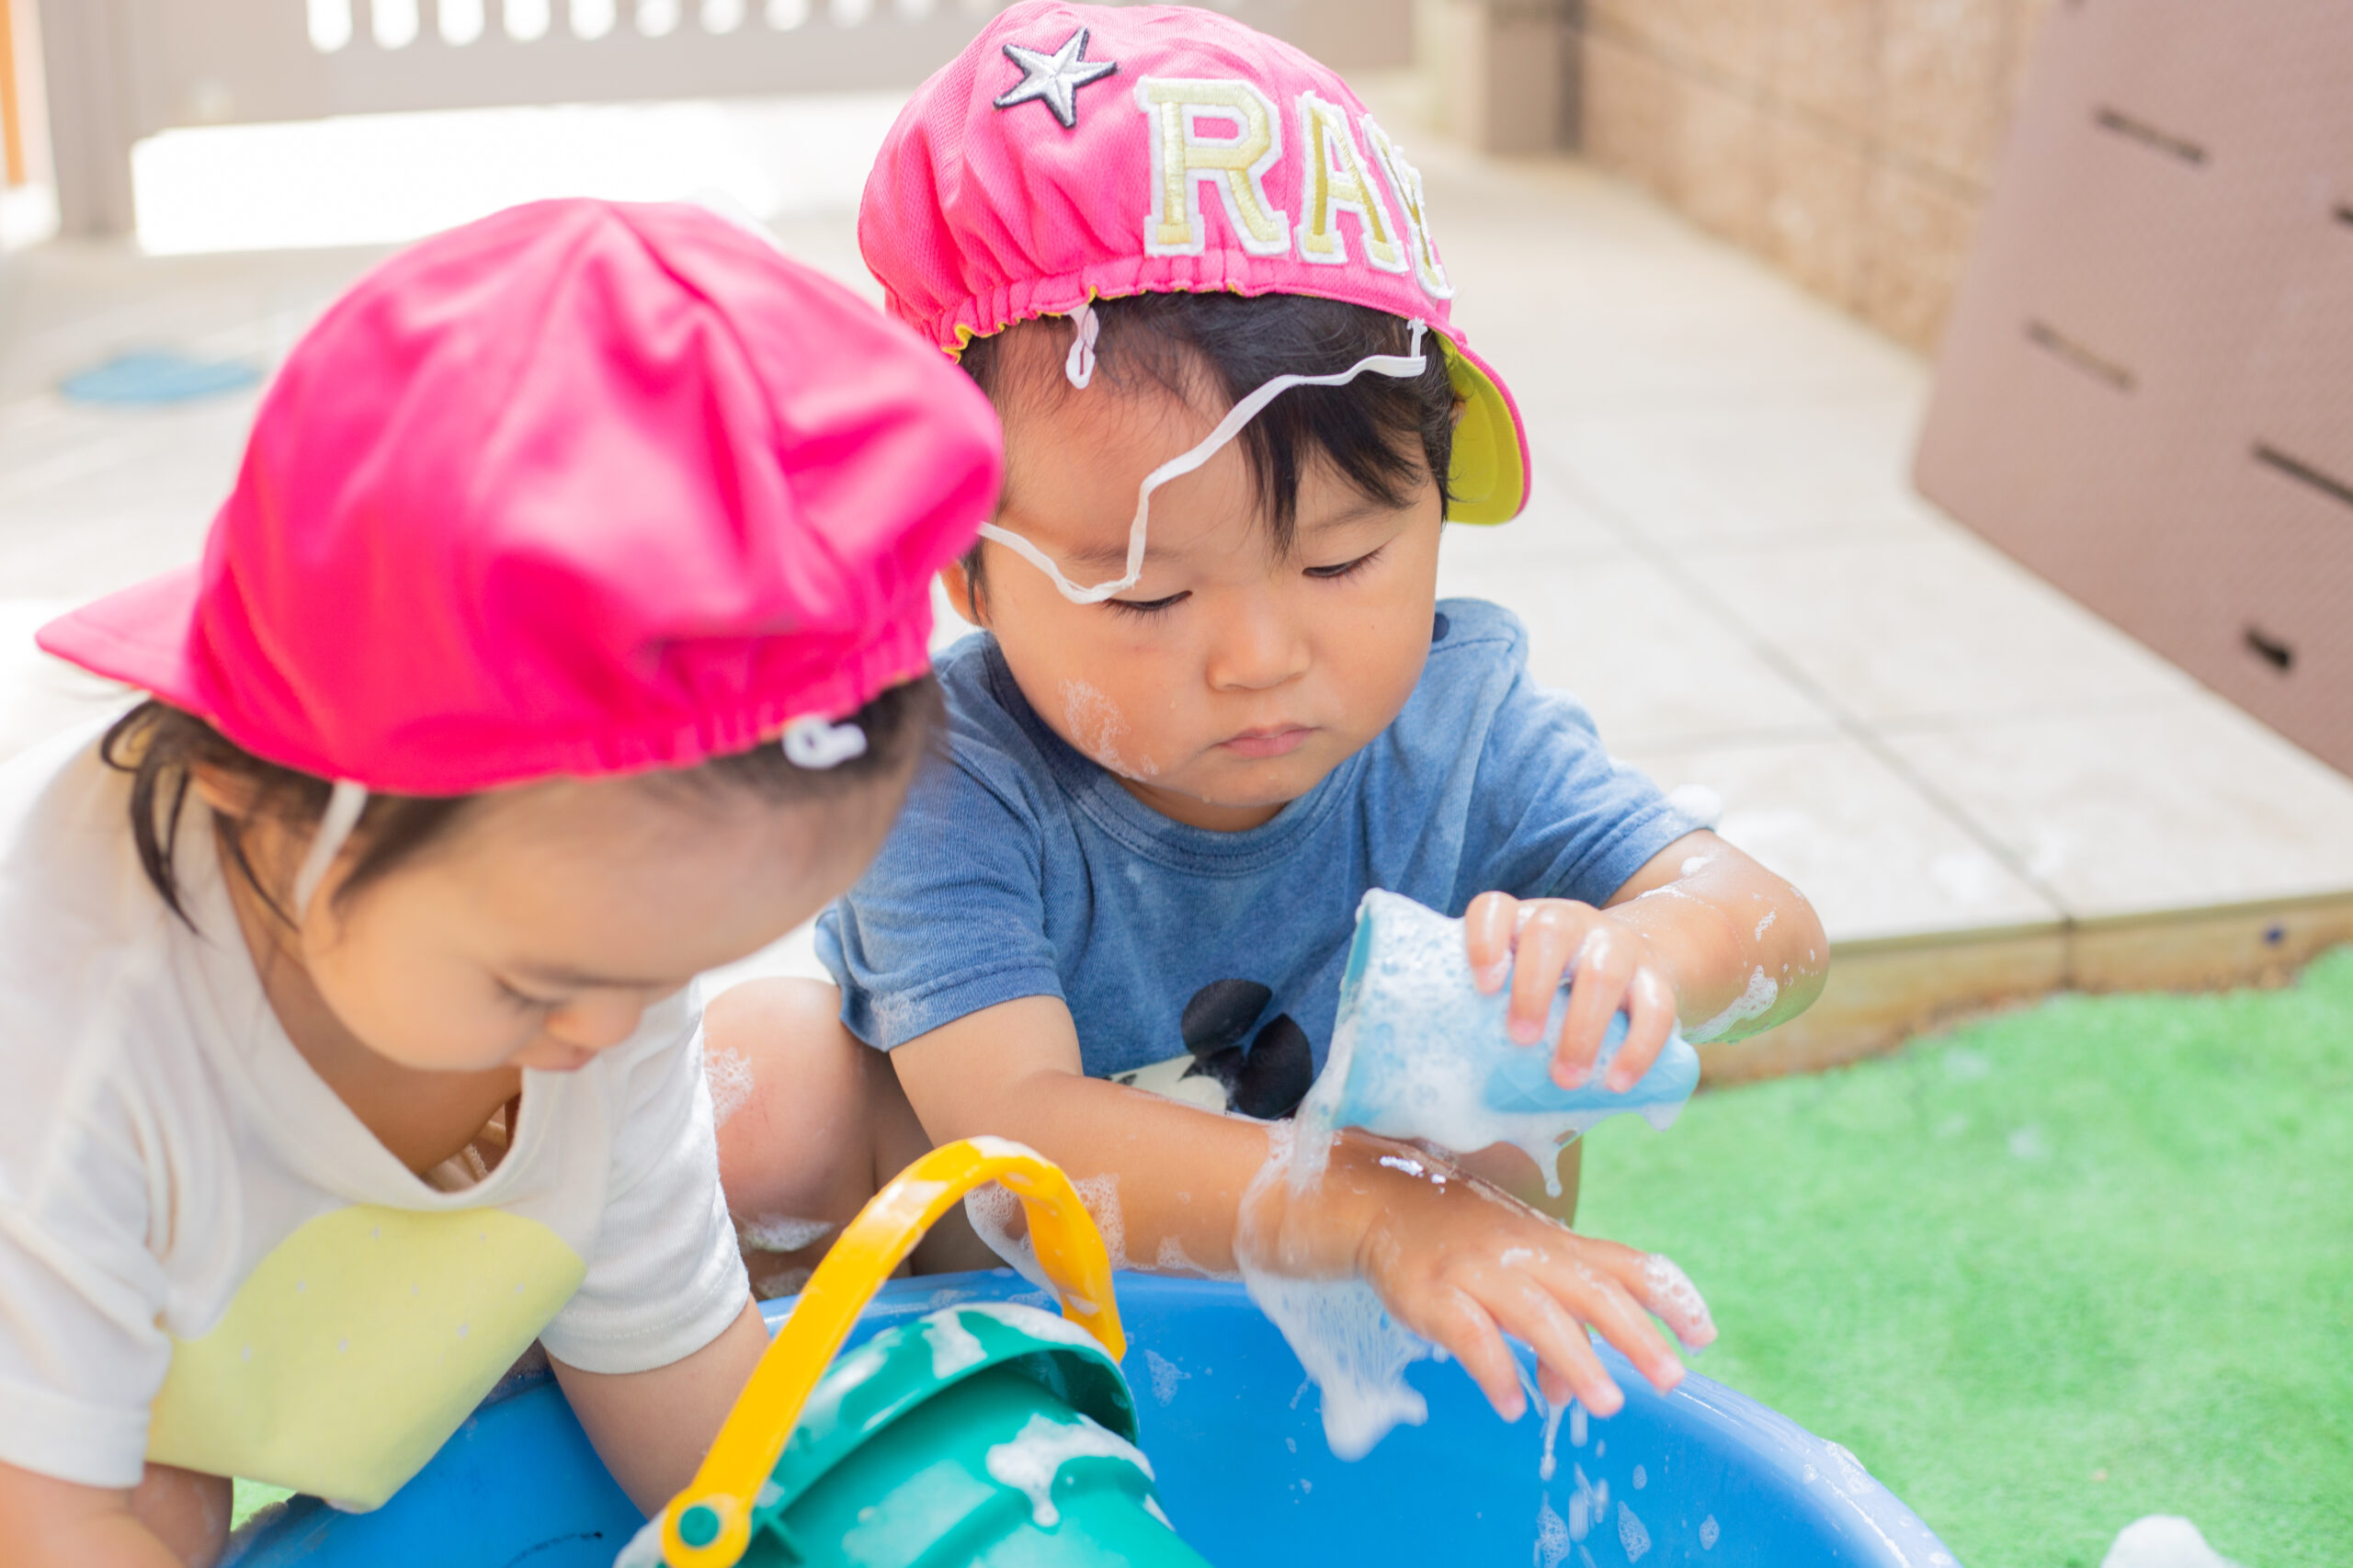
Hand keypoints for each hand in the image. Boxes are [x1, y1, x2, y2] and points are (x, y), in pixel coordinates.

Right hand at [1245, 1134, 1714, 1423]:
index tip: (1704, 1337)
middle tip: (1672, 1379)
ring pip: (1536, 1313)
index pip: (1628, 1265)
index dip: (1669, 1298)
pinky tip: (1513, 1405)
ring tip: (1606, 1406)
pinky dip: (1494, 1370)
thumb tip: (1572, 1394)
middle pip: (1592, 1289)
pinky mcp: (1435, 1294)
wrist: (1388, 1202)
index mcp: (1559, 1246)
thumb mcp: (1522, 1278)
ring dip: (1575, 1360)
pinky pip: (1469, 1334)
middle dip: (1635, 1334)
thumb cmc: (1471, 1243)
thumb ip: (1560, 1333)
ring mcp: (1480, 1272)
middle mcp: (1528, 1254)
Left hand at [1465, 892, 1677, 1091]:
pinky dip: (1638, 1048)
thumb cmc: (1553, 992)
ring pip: (1603, 973)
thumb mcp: (1523, 989)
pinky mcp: (1656, 979)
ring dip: (1583, 1029)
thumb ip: (1493, 1020)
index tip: (1483, 986)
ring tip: (1565, 1079)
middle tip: (1521, 1039)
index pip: (1494, 910)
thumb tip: (1461, 1094)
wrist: (1631, 969)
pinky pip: (1656, 1008)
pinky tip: (1616, 1083)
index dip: (1485, 941)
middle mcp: (1570, 923)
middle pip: (1552, 931)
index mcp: (1524, 923)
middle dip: (1533, 987)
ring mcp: (1617, 947)